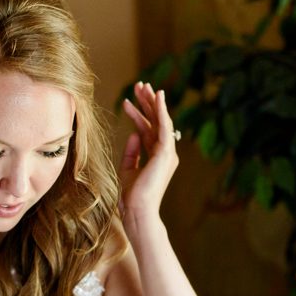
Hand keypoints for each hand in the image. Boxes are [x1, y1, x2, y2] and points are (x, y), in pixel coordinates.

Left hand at [120, 81, 179, 222]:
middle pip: (156, 121)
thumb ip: (132, 151)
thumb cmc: (132, 195)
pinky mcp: (166, 153)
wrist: (137, 210)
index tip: (129, 101)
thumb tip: (133, 134)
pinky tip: (158, 96)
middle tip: (139, 85)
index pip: (148, 129)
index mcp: (156, 156)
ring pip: (160, 120)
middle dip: (147, 103)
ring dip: (152, 102)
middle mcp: (164, 152)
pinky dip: (162, 110)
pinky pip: (165, 126)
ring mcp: (167, 152)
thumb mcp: (128, 169)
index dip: (138, 114)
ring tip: (143, 86)